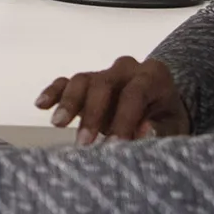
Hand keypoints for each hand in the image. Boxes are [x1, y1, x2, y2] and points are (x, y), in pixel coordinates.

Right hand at [35, 55, 188, 144]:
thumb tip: (142, 131)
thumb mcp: (173, 127)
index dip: (124, 118)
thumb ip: (159, 130)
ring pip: (82, 80)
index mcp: (153, 76)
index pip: (134, 92)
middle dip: (92, 114)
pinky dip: (53, 92)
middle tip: (83, 142)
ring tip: (58, 124)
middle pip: (104, 84)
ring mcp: (103, 73)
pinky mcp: (86, 82)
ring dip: (69, 102)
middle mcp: (126, 68)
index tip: (115, 144)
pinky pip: (66, 81)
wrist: (160, 108)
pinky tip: (41, 105)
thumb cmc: (166, 120)